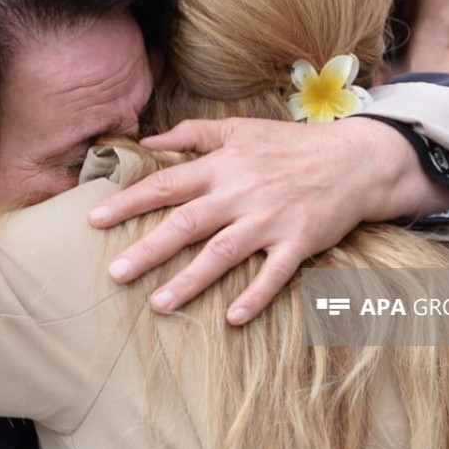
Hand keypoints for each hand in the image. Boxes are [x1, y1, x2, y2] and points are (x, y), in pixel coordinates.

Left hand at [88, 116, 448, 324]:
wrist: (354, 160)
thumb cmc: (292, 145)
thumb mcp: (241, 128)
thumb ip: (192, 134)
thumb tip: (147, 140)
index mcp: (223, 165)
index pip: (166, 184)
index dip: (129, 201)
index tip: (94, 220)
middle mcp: (241, 192)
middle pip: (186, 223)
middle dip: (148, 250)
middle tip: (114, 274)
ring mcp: (270, 219)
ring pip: (222, 253)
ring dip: (189, 281)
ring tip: (158, 304)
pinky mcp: (299, 241)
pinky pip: (274, 274)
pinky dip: (254, 296)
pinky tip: (231, 319)